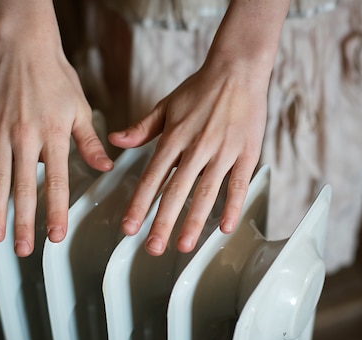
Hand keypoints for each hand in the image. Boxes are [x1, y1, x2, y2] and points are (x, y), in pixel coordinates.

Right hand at [0, 35, 112, 256]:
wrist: (25, 48)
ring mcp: (0, 134)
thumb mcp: (81, 110)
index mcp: (53, 136)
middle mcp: (25, 138)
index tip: (55, 236)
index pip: (56, 183)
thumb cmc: (56, 78)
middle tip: (22, 249)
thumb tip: (105, 168)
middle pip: (24, 189)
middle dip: (24, 222)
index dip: (56, 212)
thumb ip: (90, 143)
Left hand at [109, 59, 268, 255]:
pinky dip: (232, 206)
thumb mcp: (166, 105)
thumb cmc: (200, 89)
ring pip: (206, 191)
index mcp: (174, 137)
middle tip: (153, 248)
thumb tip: (114, 140)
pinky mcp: (247, 152)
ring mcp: (223, 151)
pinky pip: (239, 183)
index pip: (152, 177)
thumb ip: (141, 128)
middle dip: (163, 222)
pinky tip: (224, 228)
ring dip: (194, 221)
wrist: (238, 69)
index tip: (129, 227)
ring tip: (184, 246)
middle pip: (176, 190)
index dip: (139, 204)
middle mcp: (197, 146)